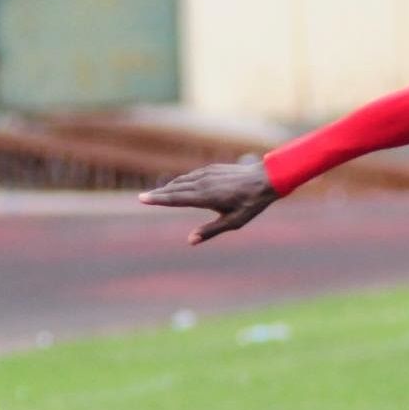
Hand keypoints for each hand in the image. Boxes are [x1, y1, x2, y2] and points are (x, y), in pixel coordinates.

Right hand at [138, 161, 280, 243]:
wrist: (266, 178)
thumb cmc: (251, 204)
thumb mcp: (234, 222)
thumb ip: (211, 230)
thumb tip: (191, 241)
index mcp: (206, 197)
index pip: (176, 198)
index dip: (158, 199)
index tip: (142, 199)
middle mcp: (203, 183)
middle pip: (175, 189)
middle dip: (159, 194)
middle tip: (142, 198)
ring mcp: (207, 174)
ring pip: (182, 181)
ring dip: (169, 187)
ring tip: (158, 193)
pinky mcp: (212, 168)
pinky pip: (191, 175)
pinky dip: (181, 180)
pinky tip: (178, 184)